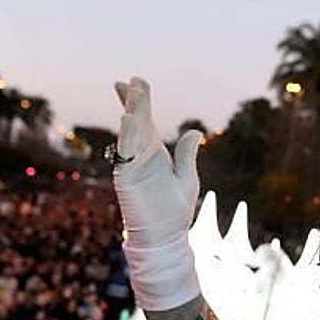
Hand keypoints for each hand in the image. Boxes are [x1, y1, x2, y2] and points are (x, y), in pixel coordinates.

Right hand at [111, 77, 201, 310]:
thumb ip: (186, 154)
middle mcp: (141, 156)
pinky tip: (128, 119)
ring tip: (133, 93)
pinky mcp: (128, 178)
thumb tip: (193, 131)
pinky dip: (127, 137)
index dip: (138, 102)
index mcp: (154, 153)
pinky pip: (126, 154)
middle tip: (130, 81)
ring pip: (130, 135)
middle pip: (136, 123)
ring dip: (132, 113)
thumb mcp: (186, 177)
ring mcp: (132, 166)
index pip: (143, 121)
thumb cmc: (174, 211)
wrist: (164, 238)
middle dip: (133, 102)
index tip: (133, 81)